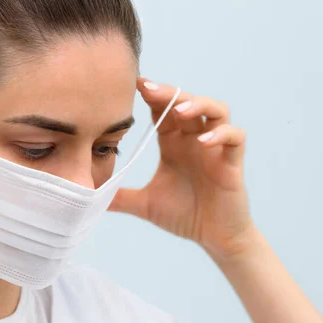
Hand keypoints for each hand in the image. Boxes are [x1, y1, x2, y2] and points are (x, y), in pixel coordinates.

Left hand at [110, 79, 252, 257]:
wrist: (214, 238)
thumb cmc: (184, 216)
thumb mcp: (145, 204)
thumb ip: (120, 197)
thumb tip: (87, 197)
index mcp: (174, 144)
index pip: (162, 110)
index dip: (151, 95)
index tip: (133, 84)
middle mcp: (195, 140)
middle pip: (187, 102)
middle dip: (169, 93)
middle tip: (148, 89)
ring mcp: (216, 149)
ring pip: (216, 111)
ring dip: (199, 105)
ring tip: (180, 111)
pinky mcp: (233, 162)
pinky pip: (235, 137)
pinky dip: (222, 134)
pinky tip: (204, 141)